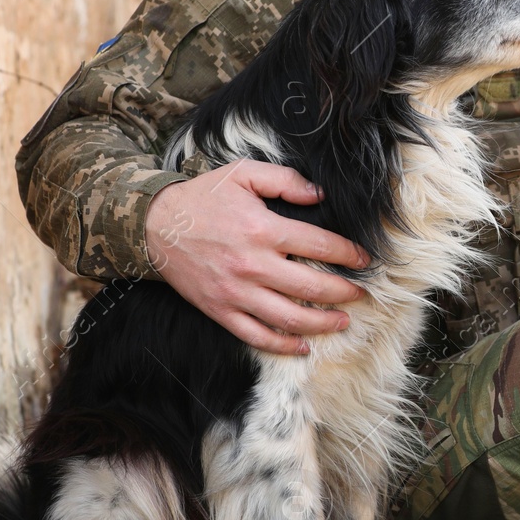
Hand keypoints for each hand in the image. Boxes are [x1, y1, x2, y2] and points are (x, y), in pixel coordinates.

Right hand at [145, 161, 371, 354]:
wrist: (155, 225)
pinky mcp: (221, 310)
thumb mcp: (243, 174)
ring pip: (290, 318)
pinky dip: (283, 345)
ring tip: (343, 322)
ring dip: (322, 323)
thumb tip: (320, 194)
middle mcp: (253, 265)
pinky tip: (303, 346)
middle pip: (312, 287)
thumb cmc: (203, 197)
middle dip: (344, 293)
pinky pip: (256, 336)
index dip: (348, 254)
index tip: (364, 260)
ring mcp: (236, 292)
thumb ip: (285, 180)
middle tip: (362, 294)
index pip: (320, 246)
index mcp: (263, 229)